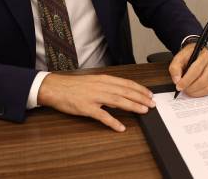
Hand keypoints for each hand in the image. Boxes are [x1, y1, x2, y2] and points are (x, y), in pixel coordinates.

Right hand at [36, 73, 154, 131]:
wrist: (55, 87)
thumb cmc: (73, 85)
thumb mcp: (93, 81)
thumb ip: (107, 87)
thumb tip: (121, 94)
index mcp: (103, 79)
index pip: (126, 83)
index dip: (140, 89)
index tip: (149, 94)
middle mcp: (101, 86)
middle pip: (126, 92)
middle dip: (141, 98)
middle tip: (152, 104)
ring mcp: (94, 97)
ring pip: (118, 101)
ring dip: (133, 106)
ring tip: (143, 111)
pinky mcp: (86, 108)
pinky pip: (102, 116)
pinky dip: (113, 122)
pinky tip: (120, 127)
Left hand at [169, 43, 207, 97]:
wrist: (198, 54)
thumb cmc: (189, 56)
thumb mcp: (179, 57)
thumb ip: (175, 68)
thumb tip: (177, 80)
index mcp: (204, 55)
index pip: (196, 70)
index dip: (186, 80)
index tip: (179, 86)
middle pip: (202, 80)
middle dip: (190, 87)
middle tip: (182, 89)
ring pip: (206, 87)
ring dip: (194, 91)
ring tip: (187, 90)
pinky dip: (199, 93)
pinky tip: (193, 91)